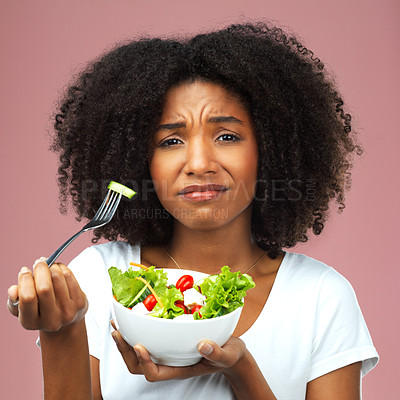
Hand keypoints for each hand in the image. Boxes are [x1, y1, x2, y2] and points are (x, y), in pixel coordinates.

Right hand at [7, 258, 87, 332]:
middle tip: (38, 262)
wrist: (65, 322)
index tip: (24, 270)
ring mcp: (67, 311)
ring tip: (47, 263)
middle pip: (45, 288)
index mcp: (31, 322)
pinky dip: (62, 268)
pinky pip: (70, 277)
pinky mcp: (80, 302)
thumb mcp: (23, 310)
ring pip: (58, 279)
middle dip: (40, 270)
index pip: (28, 297)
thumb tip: (13, 290)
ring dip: (52, 266)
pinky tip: (57, 267)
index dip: (25, 280)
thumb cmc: (40, 311)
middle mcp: (51, 320)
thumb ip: (14, 301)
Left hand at [110, 320, 245, 381]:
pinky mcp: (169, 341)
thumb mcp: (227, 355)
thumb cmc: (228, 355)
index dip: (144, 362)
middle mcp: (170, 362)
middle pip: (139, 365)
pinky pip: (148, 339)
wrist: (231, 351)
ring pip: (138, 354)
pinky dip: (136, 330)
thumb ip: (217, 352)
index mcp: (180, 369)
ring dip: (125, 340)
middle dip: (125, 350)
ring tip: (117, 324)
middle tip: (117, 331)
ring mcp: (167, 352)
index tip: (139, 345)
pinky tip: (133, 317)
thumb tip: (202, 345)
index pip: (155, 373)